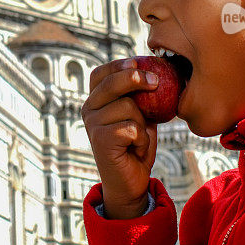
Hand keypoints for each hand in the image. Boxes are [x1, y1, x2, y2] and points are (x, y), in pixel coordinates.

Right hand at [81, 58, 158, 218]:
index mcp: (95, 101)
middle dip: (135, 78)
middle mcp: (88, 110)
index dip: (119, 65)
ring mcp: (92, 126)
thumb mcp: (140, 115)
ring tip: (139, 137)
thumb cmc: (136, 145)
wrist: (131, 182)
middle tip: (156, 82)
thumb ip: (140, 96)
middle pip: (111, 83)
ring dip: (143, 122)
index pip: (100, 73)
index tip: (139, 63)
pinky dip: (142, 138)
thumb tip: (156, 72)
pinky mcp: (101, 141)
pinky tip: (137, 148)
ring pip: (128, 107)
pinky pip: (131, 127)